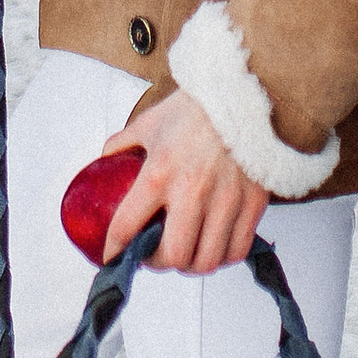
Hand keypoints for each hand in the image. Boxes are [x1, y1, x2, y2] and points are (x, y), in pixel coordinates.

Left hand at [103, 86, 266, 274]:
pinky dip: (223, 257)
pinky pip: (237, 250)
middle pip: (173, 256)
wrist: (245, 92)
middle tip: (155, 256)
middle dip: (159, 264)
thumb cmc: (198, 108)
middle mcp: (191, 191)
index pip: (127, 227)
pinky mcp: (253, 203)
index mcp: (159, 173)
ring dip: (191, 265)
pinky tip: (215, 246)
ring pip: (207, 260)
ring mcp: (225, 200)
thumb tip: (105, 159)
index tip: (112, 256)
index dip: (115, 250)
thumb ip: (124, 144)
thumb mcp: (151, 123)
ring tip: (186, 254)